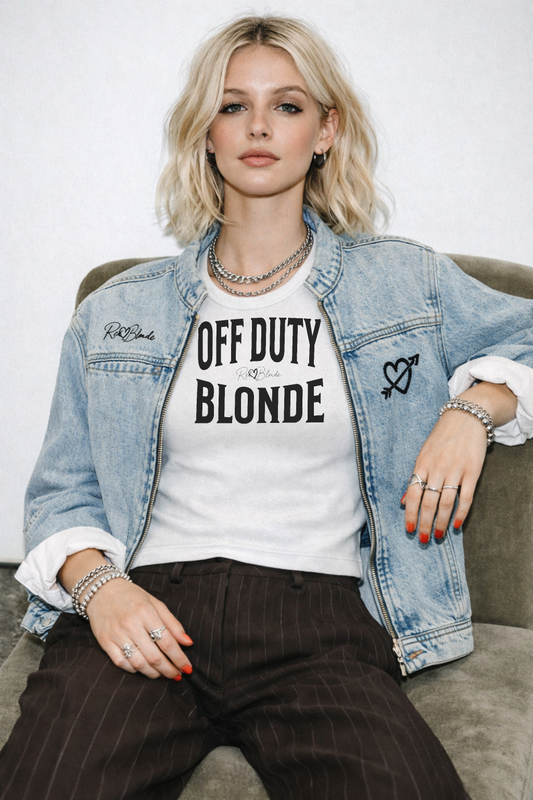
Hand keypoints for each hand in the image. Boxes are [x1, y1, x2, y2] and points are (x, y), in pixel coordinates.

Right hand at [86, 578, 192, 679]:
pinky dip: (134, 670)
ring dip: (153, 673)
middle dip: (168, 670)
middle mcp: (131, 624)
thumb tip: (188, 642)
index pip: (167, 641)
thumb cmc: (132, 596)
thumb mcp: (155, 603)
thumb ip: (172, 623)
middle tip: (177, 675)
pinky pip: (121, 663)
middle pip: (153, 656)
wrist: (101, 590)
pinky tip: (142, 669)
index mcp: (146, 612)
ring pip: (138, 663)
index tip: (187, 668)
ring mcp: (116, 634)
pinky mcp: (105, 642)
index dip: (179, 658)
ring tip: (162, 674)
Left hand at [402, 382, 516, 541]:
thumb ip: (415, 477)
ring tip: (438, 536)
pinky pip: (466, 496)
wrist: (466, 417)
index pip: (413, 494)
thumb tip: (403, 501)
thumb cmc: (441, 436)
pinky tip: (456, 525)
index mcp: (421, 464)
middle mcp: (437, 468)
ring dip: (441, 522)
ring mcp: (455, 470)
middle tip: (424, 539)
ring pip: (446, 503)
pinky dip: (461, 513)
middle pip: (429, 502)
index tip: (409, 530)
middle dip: (425, 523)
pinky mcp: (472, 471)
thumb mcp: (423, 453)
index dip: (411, 514)